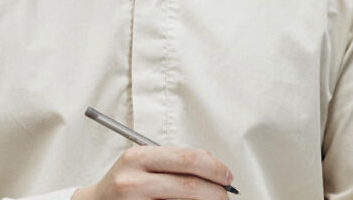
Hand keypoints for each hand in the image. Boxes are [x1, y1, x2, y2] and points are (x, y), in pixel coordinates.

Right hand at [72, 145, 233, 199]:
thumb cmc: (125, 185)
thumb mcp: (143, 164)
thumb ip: (173, 163)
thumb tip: (215, 169)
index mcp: (137, 157)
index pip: (187, 159)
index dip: (214, 168)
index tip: (227, 176)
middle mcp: (133, 180)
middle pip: (189, 185)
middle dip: (216, 192)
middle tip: (225, 195)